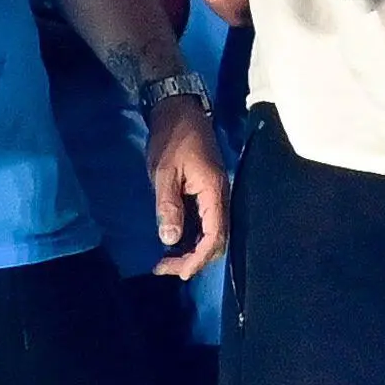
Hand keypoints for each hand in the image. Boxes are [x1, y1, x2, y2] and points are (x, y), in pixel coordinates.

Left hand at [144, 95, 228, 280]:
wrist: (179, 112)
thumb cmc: (172, 139)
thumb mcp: (164, 172)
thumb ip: (168, 205)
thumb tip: (170, 240)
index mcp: (214, 192)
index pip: (215, 235)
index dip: (199, 257)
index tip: (179, 272)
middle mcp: (220, 198)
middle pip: (216, 240)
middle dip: (193, 260)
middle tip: (164, 268)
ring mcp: (215, 196)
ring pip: (211, 234)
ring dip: (192, 251)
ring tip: (166, 262)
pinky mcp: (207, 194)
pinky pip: (205, 224)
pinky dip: (191, 238)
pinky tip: (174, 242)